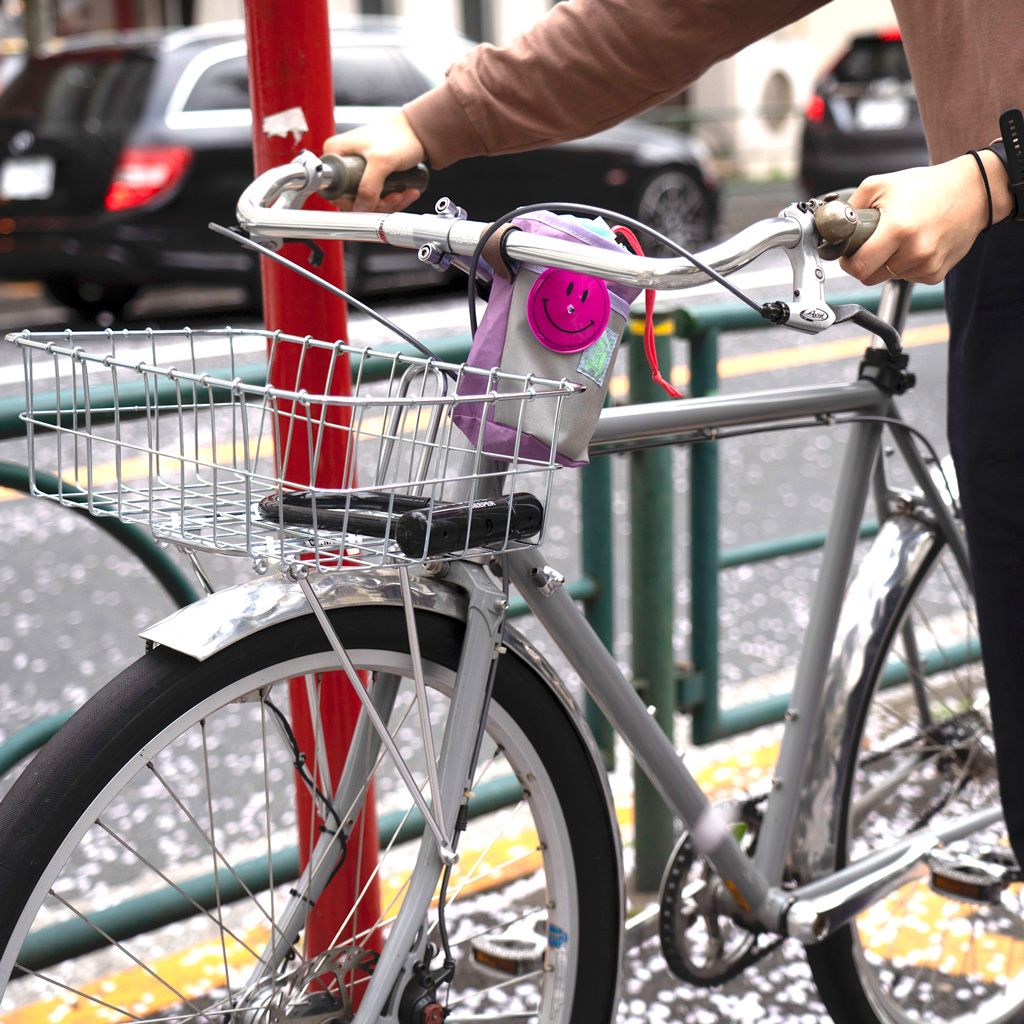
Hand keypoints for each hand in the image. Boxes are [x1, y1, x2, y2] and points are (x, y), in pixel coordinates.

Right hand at [323, 112, 426, 212]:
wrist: (418, 130)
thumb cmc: (400, 135)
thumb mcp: (381, 161)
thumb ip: (368, 186)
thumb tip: (360, 208)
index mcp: (336, 153)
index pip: (335, 190)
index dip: (353, 203)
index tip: (372, 203)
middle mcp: (343, 161)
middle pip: (353, 198)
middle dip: (377, 204)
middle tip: (395, 197)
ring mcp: (357, 169)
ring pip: (368, 199)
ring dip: (389, 203)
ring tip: (404, 193)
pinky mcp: (371, 175)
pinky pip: (378, 195)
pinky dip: (393, 199)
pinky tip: (406, 192)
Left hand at [839, 151, 1009, 284]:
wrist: (974, 192)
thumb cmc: (927, 187)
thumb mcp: (881, 185)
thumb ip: (851, 207)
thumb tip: (831, 226)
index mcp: (898, 230)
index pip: (858, 268)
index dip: (848, 262)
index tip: (848, 253)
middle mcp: (915, 251)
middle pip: (869, 277)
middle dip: (864, 263)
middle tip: (870, 244)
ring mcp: (927, 265)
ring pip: (888, 278)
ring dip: (886, 263)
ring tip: (899, 239)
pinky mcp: (936, 274)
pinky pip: (906, 277)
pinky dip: (904, 265)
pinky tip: (915, 245)